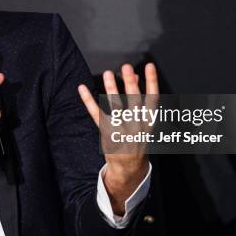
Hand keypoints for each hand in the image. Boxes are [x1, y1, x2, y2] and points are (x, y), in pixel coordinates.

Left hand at [78, 63, 158, 214]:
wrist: (130, 168)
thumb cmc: (138, 139)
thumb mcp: (144, 122)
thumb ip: (140, 99)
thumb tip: (137, 76)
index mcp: (148, 123)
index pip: (153, 100)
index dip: (152, 82)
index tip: (150, 66)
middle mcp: (137, 127)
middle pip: (134, 102)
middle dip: (130, 84)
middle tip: (126, 67)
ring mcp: (121, 131)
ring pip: (116, 108)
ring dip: (111, 89)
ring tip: (108, 74)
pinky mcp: (106, 134)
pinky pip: (96, 115)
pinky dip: (88, 101)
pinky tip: (83, 88)